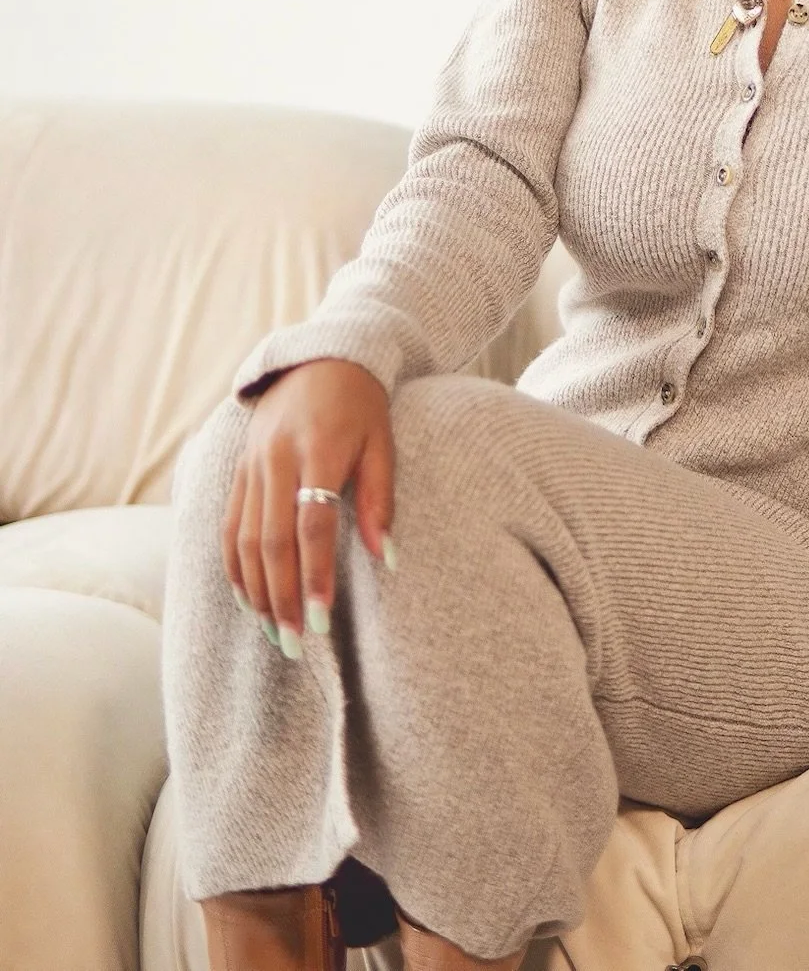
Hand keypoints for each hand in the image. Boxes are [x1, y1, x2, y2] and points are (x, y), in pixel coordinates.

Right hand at [222, 357, 394, 654]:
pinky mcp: (238, 468)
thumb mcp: (382, 442)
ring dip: (257, 591)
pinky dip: (234, 565)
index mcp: (317, 448)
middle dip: (282, 597)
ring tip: (274, 632)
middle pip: (271, 540)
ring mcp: (251, 464)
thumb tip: (385, 558)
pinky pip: (229, 524)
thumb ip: (380, 499)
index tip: (322, 621)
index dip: (315, 575)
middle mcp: (275, 458)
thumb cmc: (361, 405)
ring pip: (244, 538)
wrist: (321, 358)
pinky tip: (248, 597)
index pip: (311, 524)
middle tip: (295, 644)